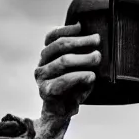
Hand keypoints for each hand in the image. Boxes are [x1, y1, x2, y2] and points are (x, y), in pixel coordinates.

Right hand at [34, 23, 100, 138]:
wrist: (62, 112)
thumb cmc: (73, 88)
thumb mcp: (79, 68)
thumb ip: (82, 54)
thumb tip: (95, 38)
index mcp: (47, 56)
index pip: (52, 36)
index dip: (67, 29)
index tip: (83, 26)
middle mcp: (41, 64)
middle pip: (59, 45)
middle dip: (80, 41)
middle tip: (97, 40)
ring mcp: (42, 77)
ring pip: (63, 60)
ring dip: (83, 57)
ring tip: (97, 57)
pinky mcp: (46, 90)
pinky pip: (64, 80)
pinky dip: (79, 76)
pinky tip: (90, 75)